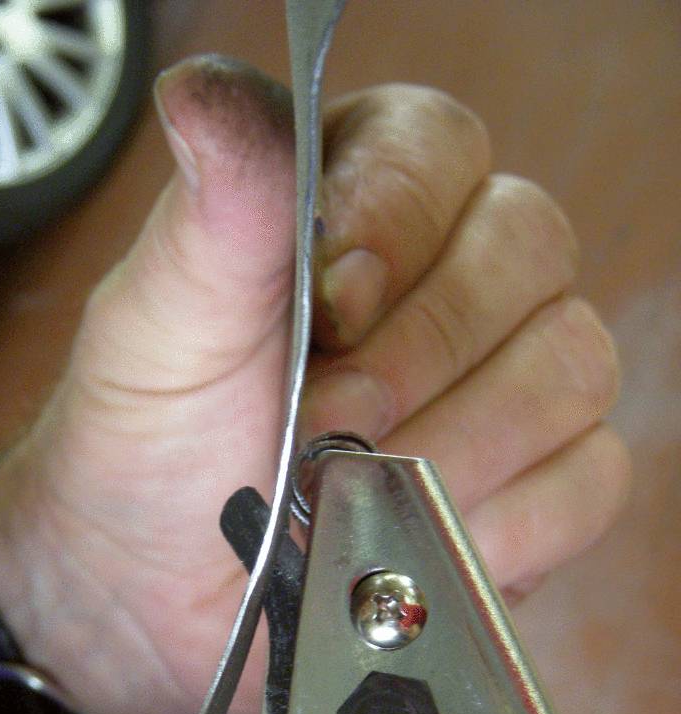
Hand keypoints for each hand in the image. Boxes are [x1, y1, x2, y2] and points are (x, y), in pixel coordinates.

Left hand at [0, 57, 628, 713]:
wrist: (159, 589)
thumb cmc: (153, 446)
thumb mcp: (157, 332)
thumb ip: (208, 222)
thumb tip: (209, 97)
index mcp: (361, 203)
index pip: (438, 149)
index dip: (399, 219)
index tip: (331, 308)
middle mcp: (454, 277)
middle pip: (529, 250)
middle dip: (423, 352)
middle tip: (330, 423)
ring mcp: (509, 381)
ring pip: (572, 367)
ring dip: (460, 444)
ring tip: (362, 490)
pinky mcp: (539, 485)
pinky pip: (589, 479)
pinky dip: (505, 524)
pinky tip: (424, 540)